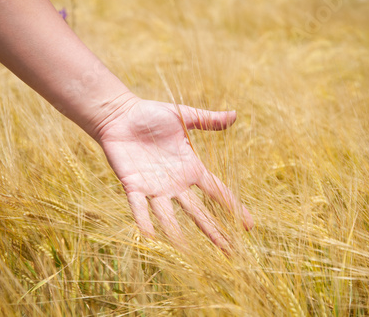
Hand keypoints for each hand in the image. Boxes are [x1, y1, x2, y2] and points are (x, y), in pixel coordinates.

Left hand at [96, 96, 253, 249]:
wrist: (120, 115)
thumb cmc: (151, 115)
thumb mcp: (183, 115)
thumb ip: (207, 120)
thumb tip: (234, 115)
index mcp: (190, 168)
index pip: (217, 191)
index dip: (233, 207)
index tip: (248, 226)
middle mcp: (175, 183)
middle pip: (199, 212)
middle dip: (214, 232)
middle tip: (230, 253)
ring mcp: (154, 187)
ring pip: (168, 215)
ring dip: (176, 234)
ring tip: (187, 254)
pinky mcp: (133, 185)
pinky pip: (139, 207)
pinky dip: (143, 221)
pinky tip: (149, 238)